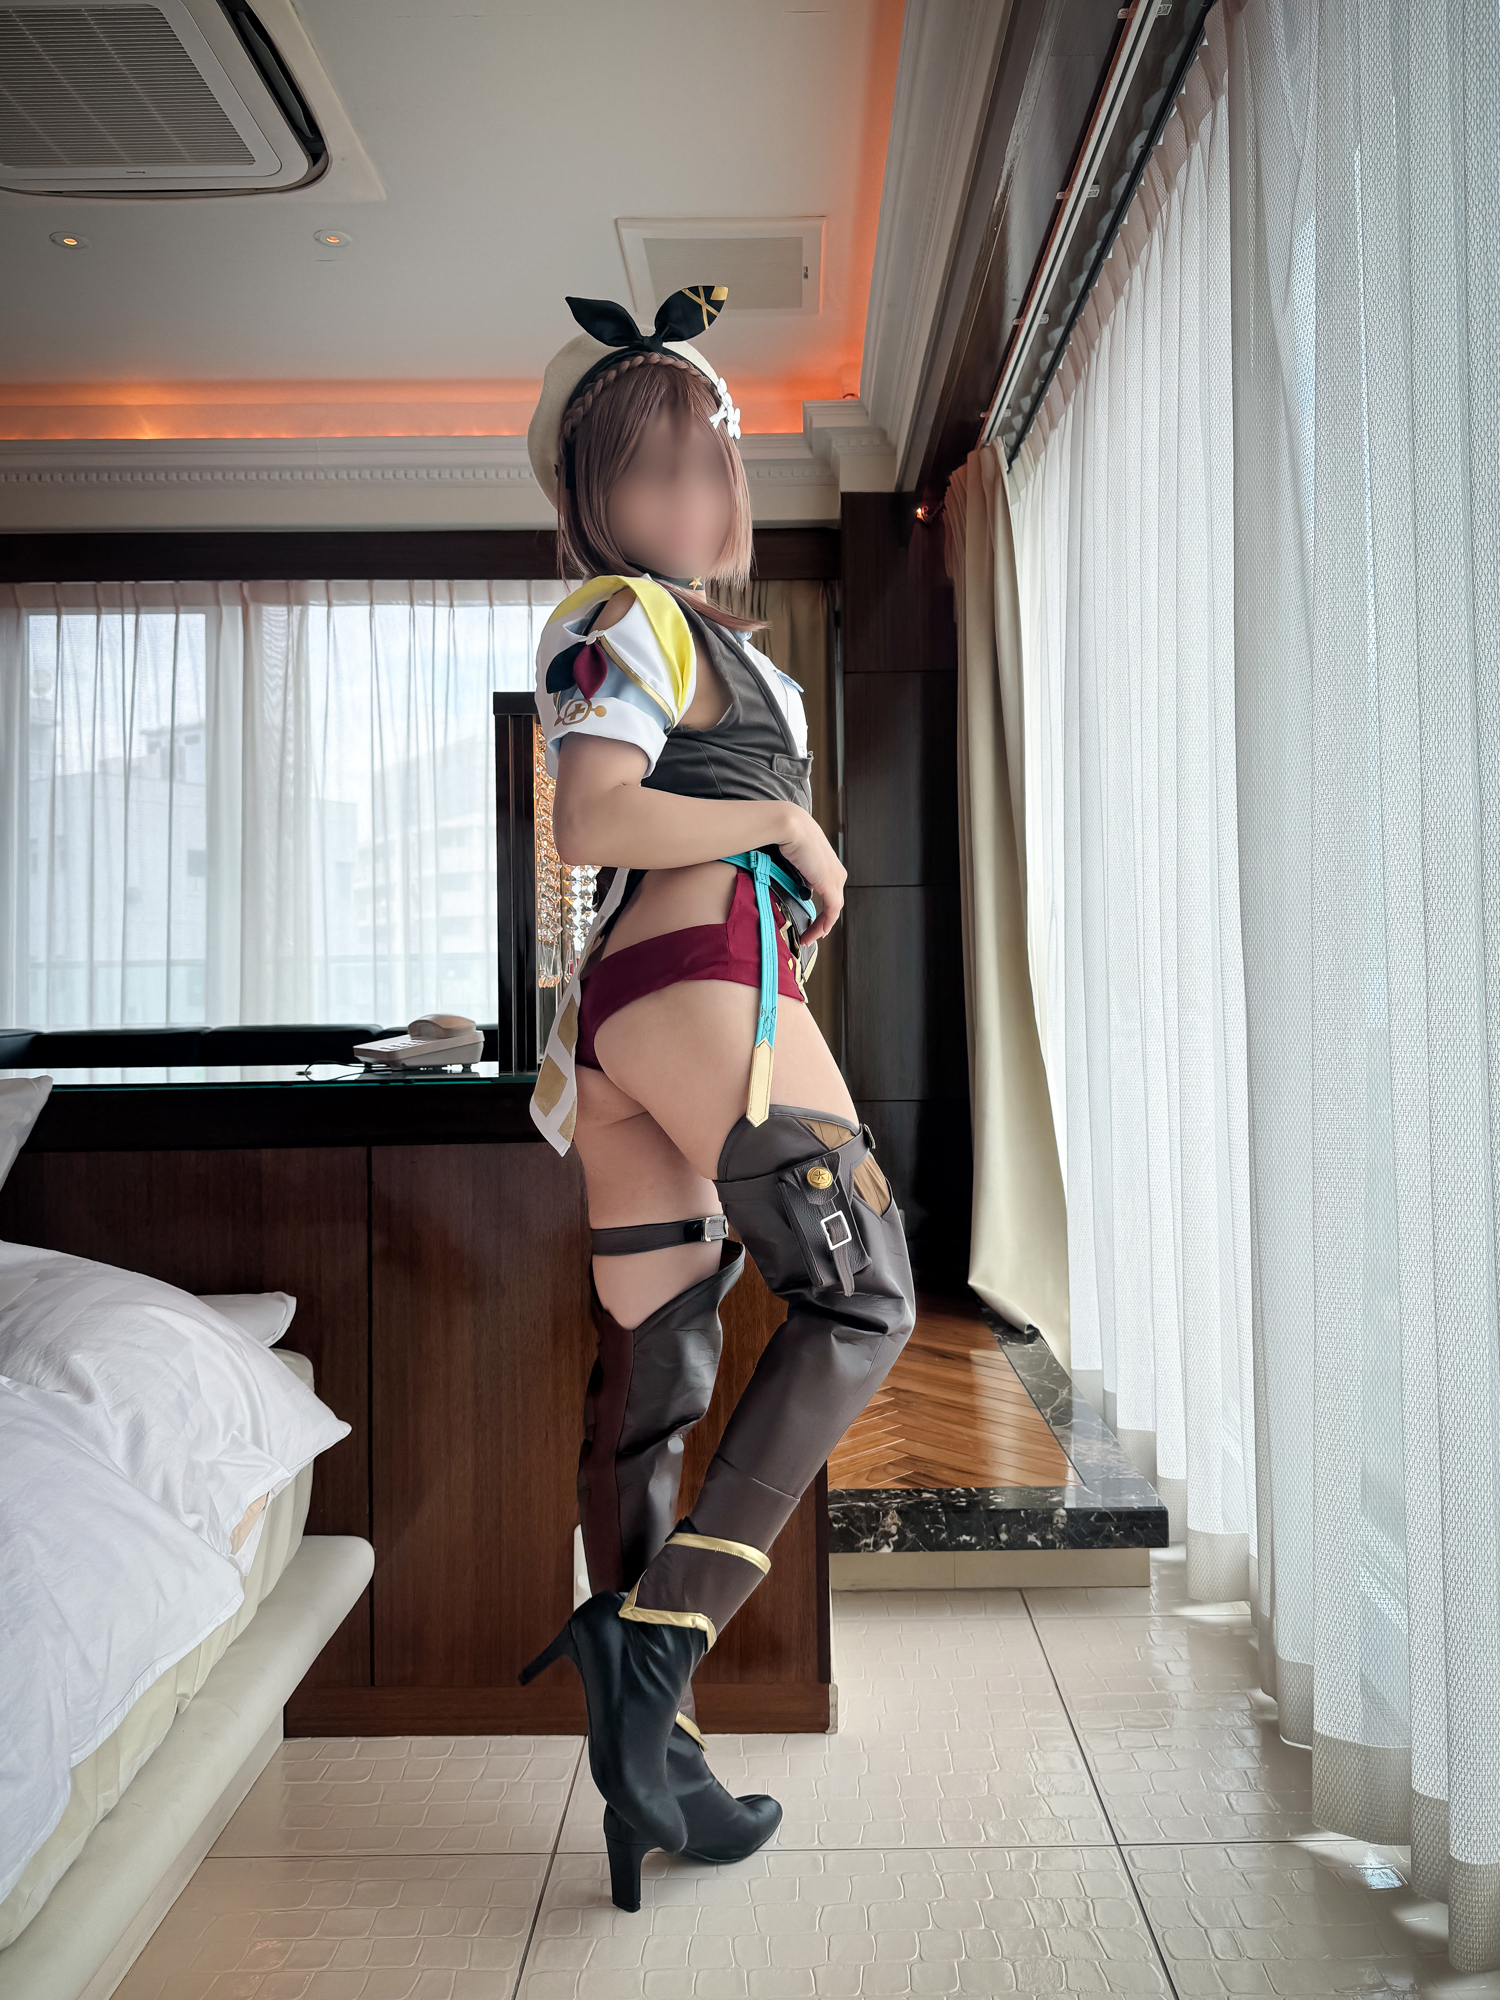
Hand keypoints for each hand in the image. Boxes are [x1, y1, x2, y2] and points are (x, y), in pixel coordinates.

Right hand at [777, 806, 845, 943]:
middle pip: (832, 901)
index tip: (811, 920)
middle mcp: (836, 870)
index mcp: (828, 862)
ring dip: (821, 926)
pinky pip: (831, 912)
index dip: (821, 908)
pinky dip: (824, 925)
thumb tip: (782, 879)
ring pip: (833, 909)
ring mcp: (835, 877)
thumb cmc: (784, 834)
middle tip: (809, 933)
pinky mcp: (831, 884)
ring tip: (808, 938)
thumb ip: (792, 869)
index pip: (828, 890)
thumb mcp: (790, 854)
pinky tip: (815, 934)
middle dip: (821, 920)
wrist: (788, 825)